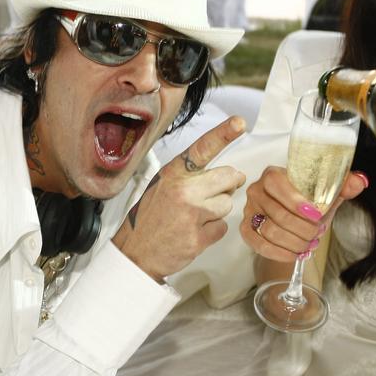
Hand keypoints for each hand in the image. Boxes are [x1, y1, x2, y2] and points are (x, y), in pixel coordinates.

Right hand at [112, 116, 247, 281]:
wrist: (136, 252)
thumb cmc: (150, 218)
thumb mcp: (162, 186)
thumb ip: (192, 177)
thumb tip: (230, 174)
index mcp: (173, 173)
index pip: (203, 148)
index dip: (223, 133)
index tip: (239, 123)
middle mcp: (183, 190)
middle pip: (228, 177)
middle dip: (229, 185)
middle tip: (215, 193)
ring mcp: (191, 214)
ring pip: (227, 204)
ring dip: (217, 211)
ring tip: (196, 217)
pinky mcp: (198, 237)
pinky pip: (222, 227)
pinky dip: (212, 231)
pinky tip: (194, 232)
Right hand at [241, 167, 367, 261]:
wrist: (290, 216)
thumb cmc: (306, 201)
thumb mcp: (326, 192)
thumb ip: (343, 185)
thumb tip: (359, 182)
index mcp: (273, 175)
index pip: (279, 185)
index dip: (297, 202)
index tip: (317, 215)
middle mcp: (256, 191)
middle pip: (279, 215)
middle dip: (303, 229)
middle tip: (318, 234)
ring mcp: (249, 211)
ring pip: (271, 231)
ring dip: (294, 242)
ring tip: (309, 244)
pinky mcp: (246, 229)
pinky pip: (260, 244)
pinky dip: (280, 253)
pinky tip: (295, 254)